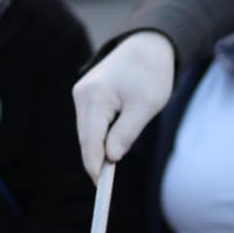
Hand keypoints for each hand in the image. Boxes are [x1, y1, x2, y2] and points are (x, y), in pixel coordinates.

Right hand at [71, 31, 175, 176]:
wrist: (149, 45)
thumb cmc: (151, 74)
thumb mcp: (145, 106)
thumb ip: (126, 133)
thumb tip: (110, 158)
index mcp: (95, 97)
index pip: (90, 140)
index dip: (95, 166)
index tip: (101, 187)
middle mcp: (82, 94)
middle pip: (86, 138)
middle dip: (97, 158)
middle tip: (107, 182)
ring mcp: (82, 93)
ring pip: (88, 131)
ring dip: (101, 145)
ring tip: (118, 154)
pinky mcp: (87, 94)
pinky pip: (92, 122)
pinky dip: (102, 133)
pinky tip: (115, 138)